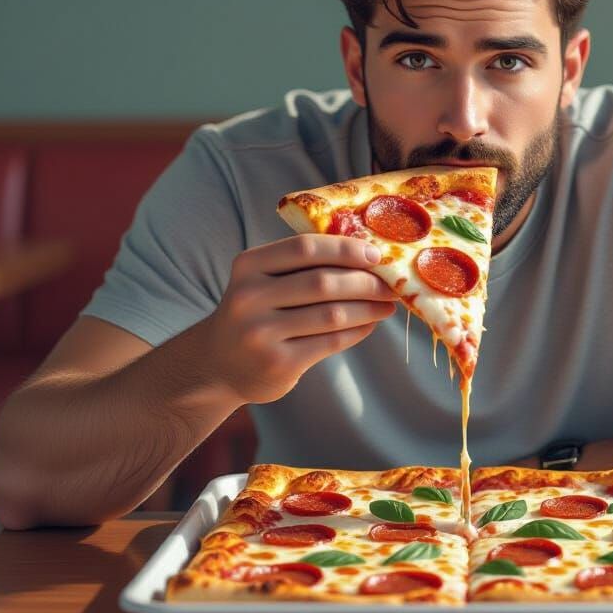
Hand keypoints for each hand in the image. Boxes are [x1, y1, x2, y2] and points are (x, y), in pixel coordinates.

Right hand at [201, 234, 395, 405]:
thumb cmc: (257, 312)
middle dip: (366, 282)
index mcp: (248, 266)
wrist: (219, 364)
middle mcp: (249, 297)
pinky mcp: (278, 363)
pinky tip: (369, 324)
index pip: (305, 248)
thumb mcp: (263, 280)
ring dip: (368, 308)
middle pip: (323, 282)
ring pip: (332, 314)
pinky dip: (357, 331)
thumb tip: (369, 256)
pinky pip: (331, 342)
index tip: (376, 254)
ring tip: (387, 305)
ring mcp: (261, 333)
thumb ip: (302, 266)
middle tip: (392, 284)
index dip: (345, 248)